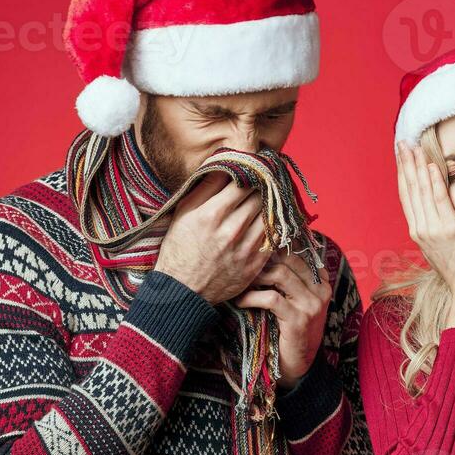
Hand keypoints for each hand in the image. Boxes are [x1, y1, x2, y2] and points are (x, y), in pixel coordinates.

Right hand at [155, 172, 270, 304]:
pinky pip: (274, 236)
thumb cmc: (180, 248)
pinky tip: (270, 217)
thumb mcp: (183, 213)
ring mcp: (246, 248)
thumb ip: (205, 188)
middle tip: (267, 176)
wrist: (184, 290)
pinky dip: (274, 224)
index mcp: (211, 214)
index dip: (252, 171)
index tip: (255, 166)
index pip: (243, 182)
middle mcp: (231, 230)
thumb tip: (225, 163)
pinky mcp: (256, 263)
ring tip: (270, 194)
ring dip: (272, 202)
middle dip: (264, 184)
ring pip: (270, 214)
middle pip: (260, 196)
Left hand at [233, 250, 332, 389]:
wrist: (296, 364)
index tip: (251, 254)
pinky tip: (240, 301)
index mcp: (322, 281)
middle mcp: (321, 290)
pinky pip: (271, 298)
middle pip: (288, 259)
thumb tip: (261, 252)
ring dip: (255, 277)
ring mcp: (312, 304)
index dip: (273, 249)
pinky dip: (251, 297)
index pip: (298, 252)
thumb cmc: (290, 329)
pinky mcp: (299, 319)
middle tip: (242, 267)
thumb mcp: (294, 300)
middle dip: (261, 261)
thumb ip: (287, 278)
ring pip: (280, 275)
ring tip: (241, 283)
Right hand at [395, 141, 454, 296]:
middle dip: (405, 164)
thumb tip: (432, 213)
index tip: (401, 156)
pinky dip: (434, 182)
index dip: (403, 174)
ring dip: (417, 166)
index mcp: (417, 232)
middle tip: (402, 143)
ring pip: (421, 191)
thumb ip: (433, 228)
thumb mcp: (439, 247)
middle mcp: (421, 228)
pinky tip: (431, 166)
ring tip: (414, 147)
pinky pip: (439, 200)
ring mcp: (434, 229)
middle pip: (410, 190)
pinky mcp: (450, 229)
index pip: (406, 196)